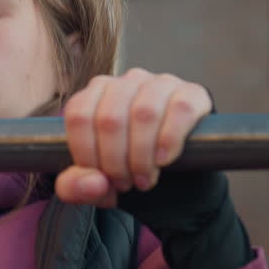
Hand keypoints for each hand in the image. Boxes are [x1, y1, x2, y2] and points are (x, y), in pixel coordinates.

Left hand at [55, 69, 213, 207]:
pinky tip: (163, 160)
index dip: (86, 154)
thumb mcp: (95, 182)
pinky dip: (169, 141)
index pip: (79, 115)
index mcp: (96, 92)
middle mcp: (127, 81)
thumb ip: (75, 187)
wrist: (178, 176)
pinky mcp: (192, 94)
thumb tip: (95, 183)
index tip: (99, 178)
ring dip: (141, 156)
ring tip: (143, 179)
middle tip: (125, 183)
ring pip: (143, 114)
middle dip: (115, 162)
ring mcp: (161, 83)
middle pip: (110, 119)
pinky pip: (180, 111)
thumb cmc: (129, 170)